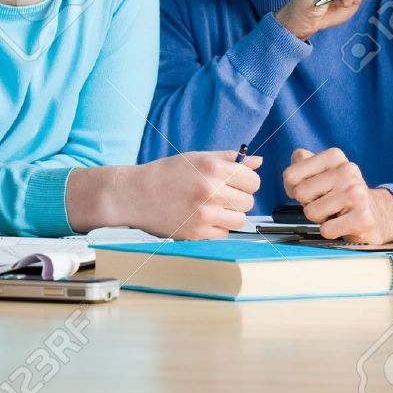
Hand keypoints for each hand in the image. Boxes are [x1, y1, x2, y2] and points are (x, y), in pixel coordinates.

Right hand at [125, 151, 262, 238]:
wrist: (135, 194)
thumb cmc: (165, 174)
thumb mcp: (196, 158)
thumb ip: (228, 158)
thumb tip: (258, 162)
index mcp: (213, 168)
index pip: (253, 181)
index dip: (245, 182)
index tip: (235, 184)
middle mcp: (211, 190)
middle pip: (248, 202)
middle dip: (237, 199)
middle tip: (218, 196)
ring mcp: (205, 213)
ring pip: (239, 220)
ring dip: (229, 216)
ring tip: (211, 208)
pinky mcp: (198, 232)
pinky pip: (224, 234)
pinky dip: (216, 228)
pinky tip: (201, 218)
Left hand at [282, 148, 392, 242]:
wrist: (378, 214)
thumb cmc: (340, 193)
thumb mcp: (322, 172)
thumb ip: (302, 162)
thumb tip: (295, 160)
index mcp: (334, 156)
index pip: (290, 176)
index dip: (293, 188)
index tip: (311, 190)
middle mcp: (347, 171)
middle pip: (300, 194)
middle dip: (307, 203)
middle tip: (326, 202)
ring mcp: (357, 194)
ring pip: (311, 212)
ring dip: (319, 218)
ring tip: (335, 212)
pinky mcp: (363, 218)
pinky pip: (326, 230)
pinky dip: (330, 231)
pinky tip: (343, 224)